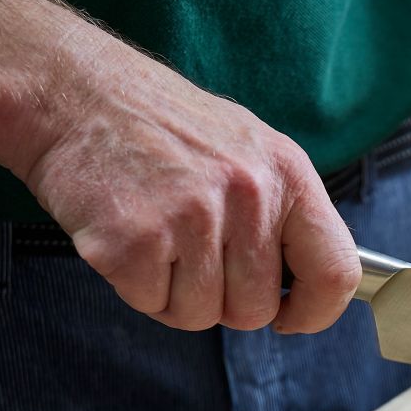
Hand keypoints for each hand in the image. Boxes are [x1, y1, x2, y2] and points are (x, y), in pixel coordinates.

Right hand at [4, 42, 359, 332]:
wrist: (73, 92)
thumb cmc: (161, 126)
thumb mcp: (247, 150)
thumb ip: (283, 214)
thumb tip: (310, 284)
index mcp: (287, 173)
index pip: (336, 271)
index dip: (316, 311)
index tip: (294, 318)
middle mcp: (247, 195)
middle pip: (257, 310)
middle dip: (223, 299)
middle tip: (190, 252)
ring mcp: (192, 219)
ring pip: (202, 316)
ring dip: (175, 293)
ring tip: (158, 236)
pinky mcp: (136, 243)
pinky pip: (152, 305)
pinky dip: (135, 285)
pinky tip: (127, 237)